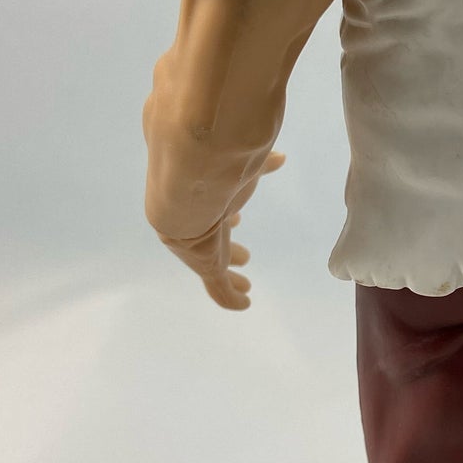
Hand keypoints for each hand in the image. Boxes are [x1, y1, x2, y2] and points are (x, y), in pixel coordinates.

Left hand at [158, 151, 285, 310]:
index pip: (216, 213)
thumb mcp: (245, 166)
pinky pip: (219, 288)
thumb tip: (280, 158)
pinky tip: (243, 304)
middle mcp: (200, 227)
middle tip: (243, 256)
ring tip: (244, 283)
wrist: (183, 192)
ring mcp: (201, 249)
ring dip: (227, 274)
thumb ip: (262, 165)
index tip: (236, 218)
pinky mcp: (207, 267)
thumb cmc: (214, 172)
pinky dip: (231, 298)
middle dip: (227, 249)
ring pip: (216, 267)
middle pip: (214, 243)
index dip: (226, 216)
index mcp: (206, 201)